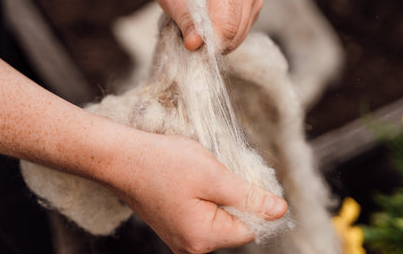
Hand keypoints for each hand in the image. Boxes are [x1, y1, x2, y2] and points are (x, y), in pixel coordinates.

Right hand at [103, 133, 287, 253]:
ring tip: (204, 172)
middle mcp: (191, 246)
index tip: (248, 177)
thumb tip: (280, 211)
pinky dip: (207, 195)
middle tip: (223, 170)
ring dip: (221, 193)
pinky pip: (203, 214)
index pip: (251, 228)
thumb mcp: (214, 176)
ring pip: (219, 217)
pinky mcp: (175, 226)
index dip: (257, 202)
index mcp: (203, 238)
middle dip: (237, 196)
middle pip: (235, 224)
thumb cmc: (164, 164)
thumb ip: (249, 197)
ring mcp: (181, 237)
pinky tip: (194, 178)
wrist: (122, 158)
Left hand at [149, 0, 263, 52]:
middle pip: (235, 33)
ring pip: (239, 36)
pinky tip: (212, 19)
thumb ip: (183, 17)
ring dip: (218, 38)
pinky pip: (241, 32)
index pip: (226, 24)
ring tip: (201, 22)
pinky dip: (225, 34)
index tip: (190, 43)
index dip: (208, 42)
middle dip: (211, 41)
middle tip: (192, 31)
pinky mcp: (256, 4)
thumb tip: (196, 44)